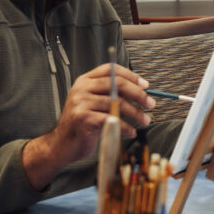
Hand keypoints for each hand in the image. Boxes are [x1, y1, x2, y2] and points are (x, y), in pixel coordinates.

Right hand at [22, 63, 153, 188]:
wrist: (62, 144)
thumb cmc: (83, 124)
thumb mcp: (93, 103)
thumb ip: (110, 94)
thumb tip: (140, 91)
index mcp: (85, 81)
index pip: (111, 69)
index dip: (131, 75)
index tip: (146, 85)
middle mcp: (81, 88)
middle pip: (117, 84)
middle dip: (138, 94)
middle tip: (151, 104)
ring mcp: (81, 103)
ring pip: (117, 103)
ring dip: (136, 113)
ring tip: (145, 121)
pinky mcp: (84, 118)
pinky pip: (112, 120)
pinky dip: (126, 127)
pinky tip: (130, 132)